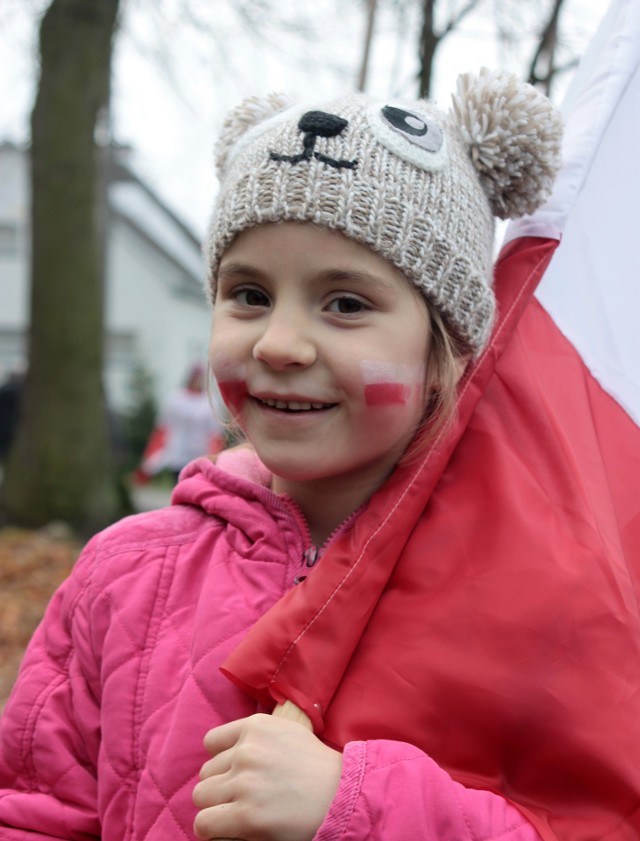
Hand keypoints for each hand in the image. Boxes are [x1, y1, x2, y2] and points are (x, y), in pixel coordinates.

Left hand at [193, 713, 342, 840]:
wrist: (341, 795)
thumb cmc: (317, 767)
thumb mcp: (287, 733)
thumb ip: (257, 736)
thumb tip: (226, 753)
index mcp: (255, 727)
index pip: (211, 742)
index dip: (221, 761)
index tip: (234, 774)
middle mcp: (246, 751)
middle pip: (206, 773)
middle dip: (221, 787)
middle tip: (242, 798)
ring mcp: (244, 783)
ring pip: (201, 796)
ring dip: (216, 808)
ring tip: (237, 813)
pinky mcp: (244, 815)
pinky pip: (204, 823)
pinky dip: (212, 829)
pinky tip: (229, 829)